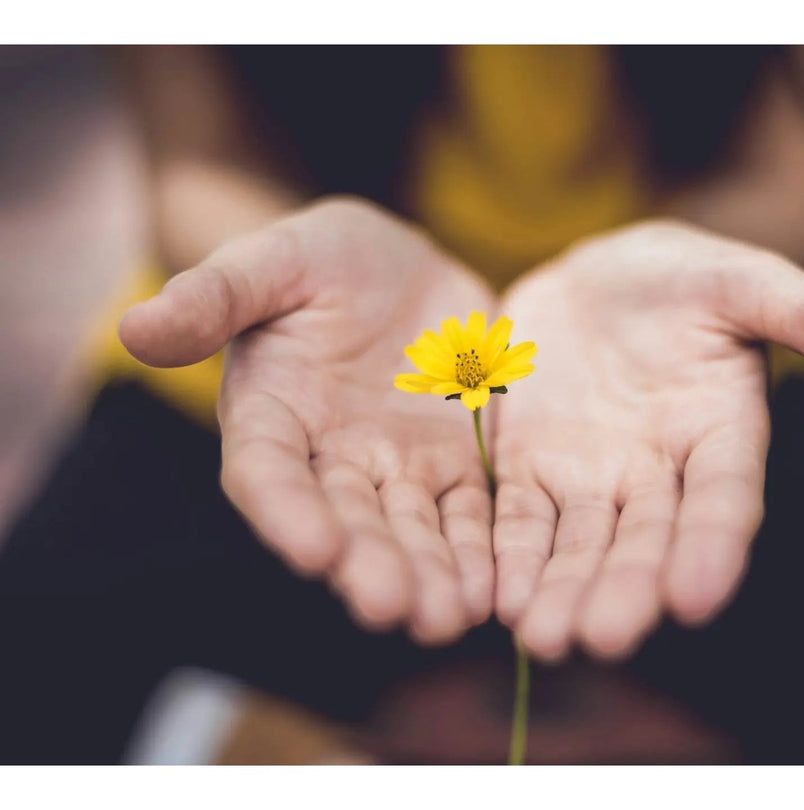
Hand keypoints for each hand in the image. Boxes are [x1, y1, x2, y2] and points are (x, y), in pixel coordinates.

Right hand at [119, 198, 495, 643]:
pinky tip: (497, 588)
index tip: (314, 550)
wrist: (398, 266)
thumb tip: (135, 326)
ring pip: (413, 530)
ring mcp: (397, 467)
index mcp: (272, 416)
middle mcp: (331, 459)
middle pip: (347, 521)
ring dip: (430, 575)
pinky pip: (470, 513)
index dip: (287, 512)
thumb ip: (214, 295)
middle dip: (369, 565)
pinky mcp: (456, 464)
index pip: (268, 473)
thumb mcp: (270, 261)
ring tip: (450, 617)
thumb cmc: (319, 259)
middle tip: (394, 608)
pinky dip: (482, 551)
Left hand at [492, 220, 803, 661]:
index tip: (697, 597)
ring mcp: (591, 478)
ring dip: (562, 591)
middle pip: (645, 540)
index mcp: (721, 433)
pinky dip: (508, 556)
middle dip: (625, 589)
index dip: (713, 546)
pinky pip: (518, 519)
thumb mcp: (742, 282)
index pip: (724, 499)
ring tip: (542, 638)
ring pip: (579, 544)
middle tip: (602, 638)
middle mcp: (658, 473)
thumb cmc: (680, 278)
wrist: (594, 279)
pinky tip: (495, 597)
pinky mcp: (530, 470)